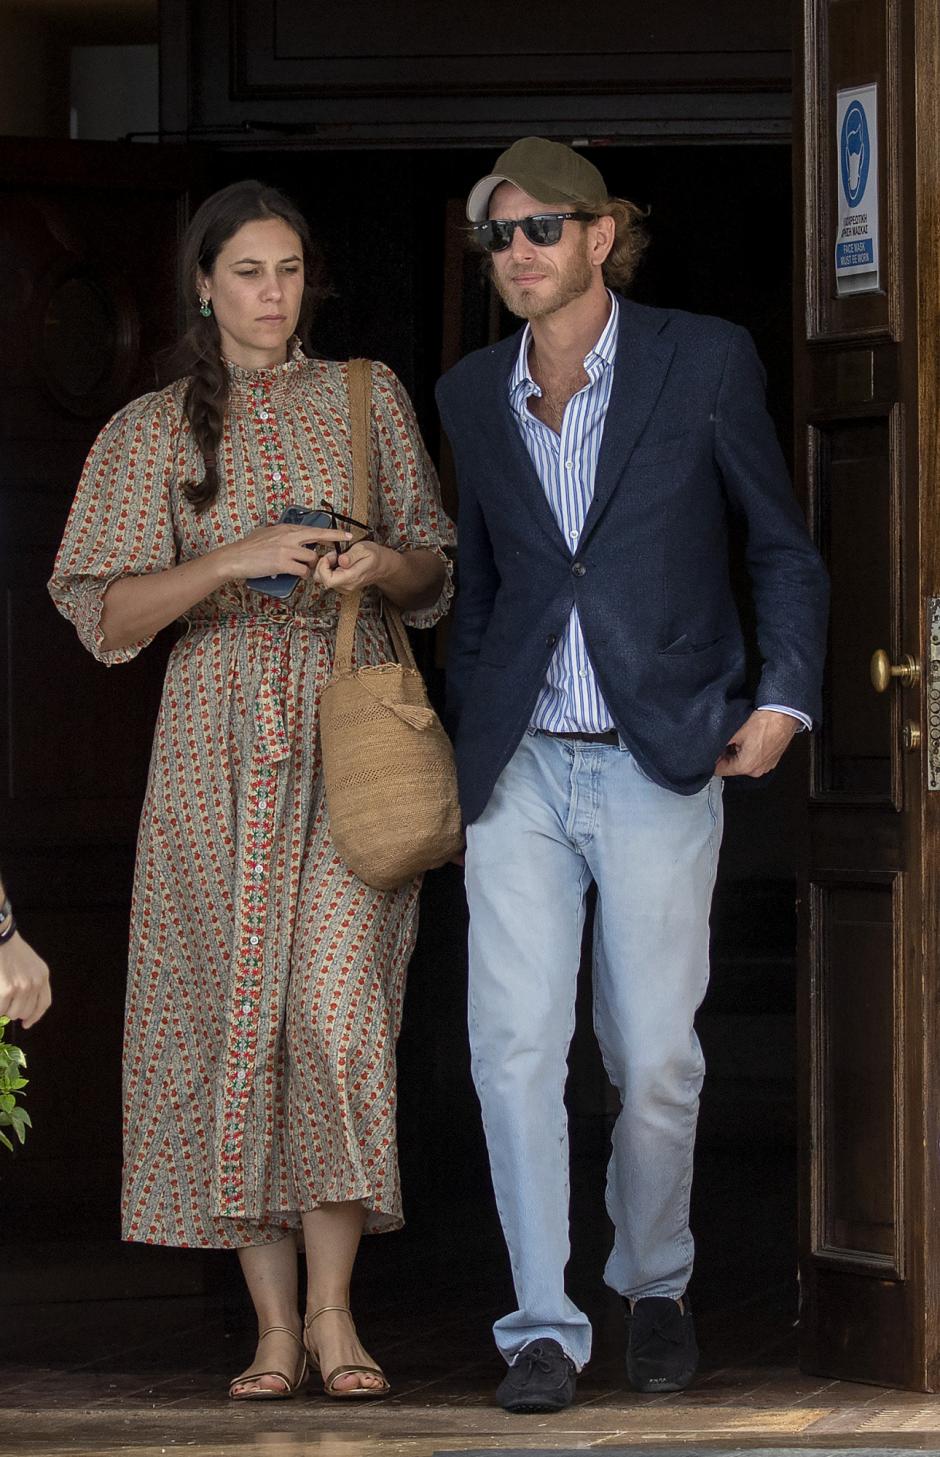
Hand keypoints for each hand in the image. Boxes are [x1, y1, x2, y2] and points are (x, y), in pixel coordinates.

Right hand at [0, 932, 51, 1027]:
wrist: (0, 938)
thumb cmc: (10, 950)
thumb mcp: (30, 964)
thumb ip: (31, 982)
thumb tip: (22, 1010)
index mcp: (43, 975)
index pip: (43, 1003)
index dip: (35, 1016)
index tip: (27, 1023)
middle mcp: (36, 982)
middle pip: (27, 1011)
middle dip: (14, 1011)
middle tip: (5, 1003)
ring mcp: (23, 987)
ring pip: (13, 1013)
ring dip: (4, 1009)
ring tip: (1, 995)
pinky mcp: (8, 989)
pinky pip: (1, 1009)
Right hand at [216, 523, 352, 583]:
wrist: (235, 557)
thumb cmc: (248, 548)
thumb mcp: (266, 533)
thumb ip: (281, 534)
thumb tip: (290, 537)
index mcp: (286, 528)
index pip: (314, 529)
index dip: (332, 532)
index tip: (346, 534)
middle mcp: (289, 536)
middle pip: (319, 538)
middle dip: (334, 543)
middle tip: (343, 550)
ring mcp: (287, 549)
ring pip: (312, 558)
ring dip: (312, 567)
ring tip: (304, 570)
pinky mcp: (283, 563)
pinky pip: (303, 571)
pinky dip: (303, 575)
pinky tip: (298, 575)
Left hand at [314, 540, 397, 594]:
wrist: (382, 565)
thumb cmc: (374, 556)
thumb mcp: (364, 549)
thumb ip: (351, 555)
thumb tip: (342, 561)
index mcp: (351, 577)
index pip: (327, 580)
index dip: (323, 567)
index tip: (329, 556)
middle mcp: (347, 586)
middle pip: (322, 580)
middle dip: (323, 565)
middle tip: (334, 555)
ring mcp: (344, 587)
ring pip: (324, 580)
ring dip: (327, 566)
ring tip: (338, 557)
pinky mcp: (343, 586)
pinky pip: (329, 579)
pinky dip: (330, 570)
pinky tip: (338, 563)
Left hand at [714, 709, 798, 777]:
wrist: (784, 715)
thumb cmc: (764, 722)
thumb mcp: (734, 732)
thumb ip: (720, 745)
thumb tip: (711, 749)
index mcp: (745, 766)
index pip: (719, 770)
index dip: (711, 759)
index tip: (710, 750)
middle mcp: (756, 771)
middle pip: (731, 767)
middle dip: (726, 755)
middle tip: (726, 740)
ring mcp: (766, 766)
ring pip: (743, 763)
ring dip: (738, 753)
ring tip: (740, 738)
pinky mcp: (772, 760)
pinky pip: (755, 760)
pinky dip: (749, 752)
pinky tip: (750, 739)